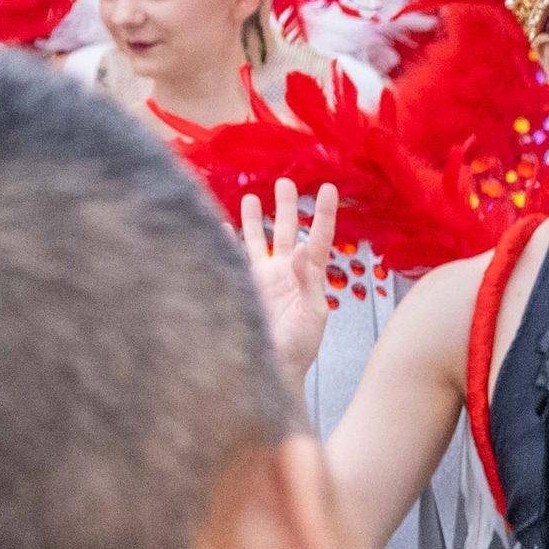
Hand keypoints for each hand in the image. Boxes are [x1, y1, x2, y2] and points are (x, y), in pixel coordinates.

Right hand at [240, 180, 341, 383]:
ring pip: (257, 239)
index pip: (320, 238)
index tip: (327, 187)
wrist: (273, 368)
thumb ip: (309, 281)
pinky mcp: (242, 286)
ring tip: (251, 195)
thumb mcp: (313, 314)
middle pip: (287, 231)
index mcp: (309, 276)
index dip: (324, 213)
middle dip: (285, 206)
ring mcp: (262, 279)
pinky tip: (220, 226)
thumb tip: (306, 247)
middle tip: (283, 181)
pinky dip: (226, 241)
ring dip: (254, 219)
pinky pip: (233, 257)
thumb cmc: (300, 346)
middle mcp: (285, 272)